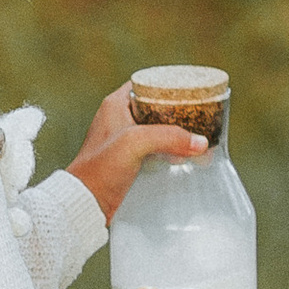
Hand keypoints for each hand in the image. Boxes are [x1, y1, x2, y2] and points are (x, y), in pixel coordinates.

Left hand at [66, 84, 206, 224]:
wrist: (85, 203)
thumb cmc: (100, 170)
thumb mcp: (135, 143)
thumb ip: (169, 137)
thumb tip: (201, 142)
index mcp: (116, 104)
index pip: (148, 85)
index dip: (170, 86)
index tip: (192, 92)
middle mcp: (119, 118)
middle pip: (158, 107)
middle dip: (180, 113)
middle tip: (203, 115)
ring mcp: (125, 140)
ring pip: (159, 129)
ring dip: (178, 134)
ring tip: (200, 137)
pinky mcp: (130, 160)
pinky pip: (156, 149)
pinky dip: (172, 151)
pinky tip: (187, 156)